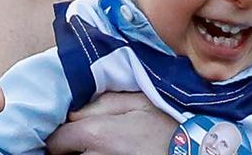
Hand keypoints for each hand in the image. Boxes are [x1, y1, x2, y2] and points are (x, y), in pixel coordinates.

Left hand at [45, 92, 175, 154]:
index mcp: (96, 135)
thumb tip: (75, 111)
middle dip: (73, 145)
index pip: (57, 139)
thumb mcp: (139, 101)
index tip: (70, 128)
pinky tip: (113, 152)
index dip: (62, 133)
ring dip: (87, 153)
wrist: (193, 151)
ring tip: (105, 146)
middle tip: (89, 136)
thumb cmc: (168, 126)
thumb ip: (103, 103)